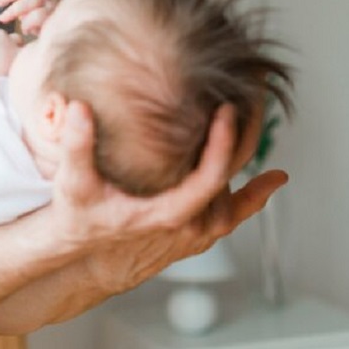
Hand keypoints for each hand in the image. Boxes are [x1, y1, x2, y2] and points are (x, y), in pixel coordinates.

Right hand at [46, 101, 285, 290]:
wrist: (83, 255)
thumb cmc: (80, 218)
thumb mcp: (74, 182)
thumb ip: (76, 146)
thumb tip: (78, 109)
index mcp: (167, 213)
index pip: (209, 177)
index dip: (222, 143)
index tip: (226, 110)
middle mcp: (190, 224)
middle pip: (232, 177)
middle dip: (244, 134)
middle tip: (252, 94)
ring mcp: (197, 229)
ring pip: (237, 191)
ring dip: (249, 153)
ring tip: (257, 113)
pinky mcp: (197, 228)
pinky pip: (236, 211)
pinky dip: (256, 195)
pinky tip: (274, 179)